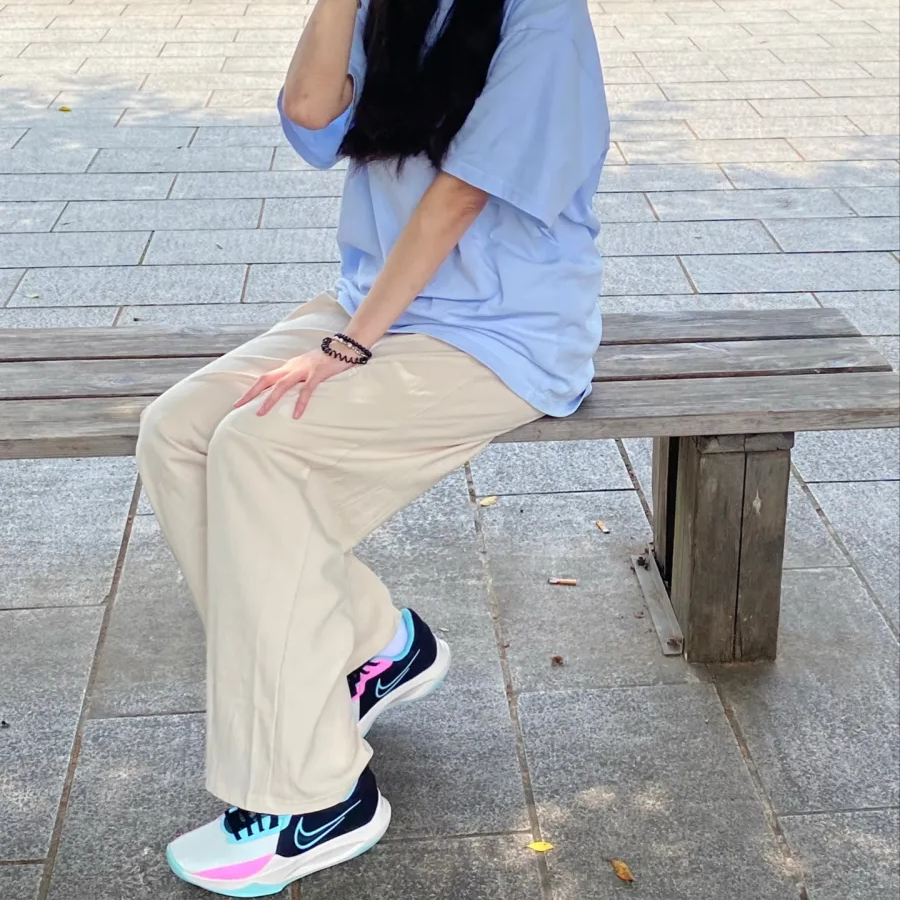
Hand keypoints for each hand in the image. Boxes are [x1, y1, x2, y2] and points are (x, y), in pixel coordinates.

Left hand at [234, 348, 355, 418]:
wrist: (345, 346)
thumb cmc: (327, 360)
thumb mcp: (308, 368)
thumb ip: (297, 377)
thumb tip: (288, 391)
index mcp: (289, 366)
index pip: (265, 378)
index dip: (251, 389)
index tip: (239, 402)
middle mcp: (292, 367)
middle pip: (266, 379)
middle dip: (251, 393)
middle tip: (238, 406)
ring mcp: (304, 370)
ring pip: (282, 385)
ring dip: (270, 399)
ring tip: (261, 413)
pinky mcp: (317, 373)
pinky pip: (306, 390)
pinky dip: (300, 402)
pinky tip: (296, 415)